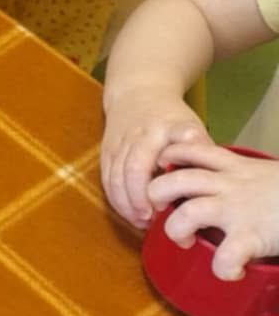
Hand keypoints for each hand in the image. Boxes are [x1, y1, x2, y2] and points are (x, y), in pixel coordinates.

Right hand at [100, 88, 209, 226]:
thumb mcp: (193, 127)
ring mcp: (121, 142)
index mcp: (172, 127)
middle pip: (136, 169)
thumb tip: (208, 191)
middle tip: (155, 219)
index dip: (178, 165)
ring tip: (142, 222)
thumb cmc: (171, 119)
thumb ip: (200, 155)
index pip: (179, 142)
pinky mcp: (106, 150)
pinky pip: (107, 178)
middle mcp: (143, 134)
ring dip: (128, 203)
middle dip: (142, 198)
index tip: (179, 188)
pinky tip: (129, 213)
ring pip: (117, 177)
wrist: (137, 93)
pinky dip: (116, 199)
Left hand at [147, 144, 278, 280]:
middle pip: (173, 180)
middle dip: (155, 198)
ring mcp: (239, 209)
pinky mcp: (253, 235)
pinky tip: (230, 272)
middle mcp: (231, 184)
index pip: (188, 150)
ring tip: (185, 242)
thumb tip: (225, 191)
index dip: (167, 161)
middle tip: (162, 213)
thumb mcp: (266, 176)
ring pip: (186, 214)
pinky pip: (225, 257)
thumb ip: (243, 180)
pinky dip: (223, 268)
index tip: (163, 174)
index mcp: (234, 167)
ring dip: (176, 231)